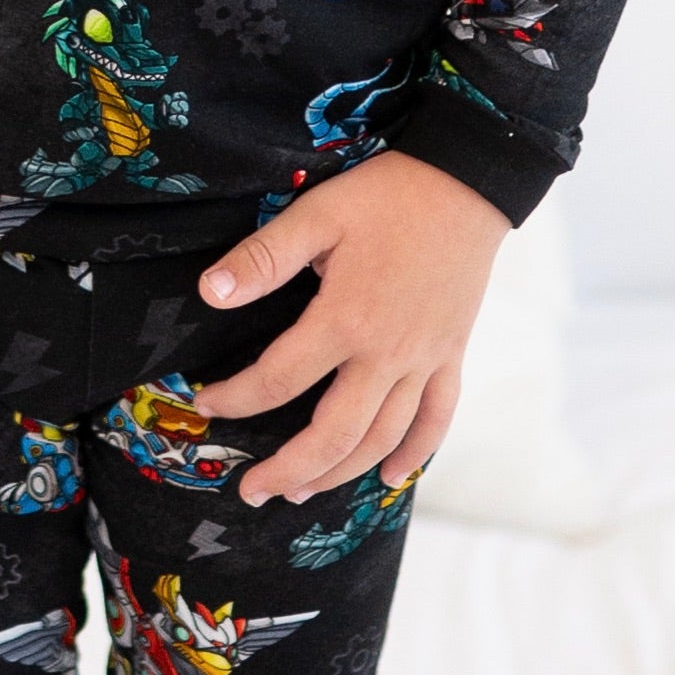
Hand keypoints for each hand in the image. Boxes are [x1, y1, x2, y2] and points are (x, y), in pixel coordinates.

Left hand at [191, 152, 507, 505]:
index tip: (205, 405)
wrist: (468, 182)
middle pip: (333, 436)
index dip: (235, 400)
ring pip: (382, 439)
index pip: (277, 380)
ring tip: (302, 491)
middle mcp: (387, 354)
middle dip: (287, 470)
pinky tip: (389, 477)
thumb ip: (262, 258)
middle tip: (251, 491)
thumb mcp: (317, 214)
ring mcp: (424, 360)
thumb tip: (209, 293)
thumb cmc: (388, 195)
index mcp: (345, 320)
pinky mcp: (452, 355)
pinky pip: (437, 419)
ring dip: (340, 473)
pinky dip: (415, 454)